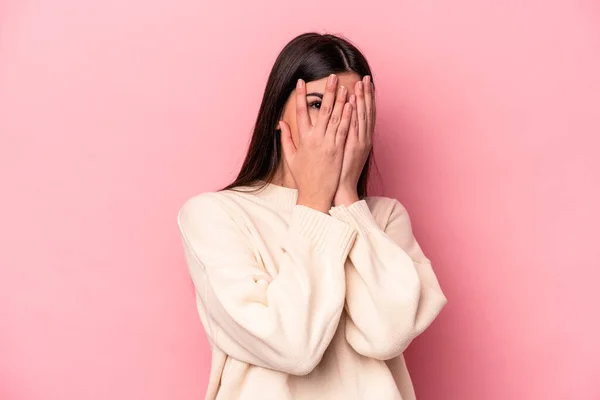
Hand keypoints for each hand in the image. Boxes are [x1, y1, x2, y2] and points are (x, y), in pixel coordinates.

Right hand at [279, 74, 352, 212]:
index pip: (300, 112)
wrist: (315, 195)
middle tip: (331, 76)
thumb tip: (281, 123)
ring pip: (335, 117)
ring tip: (343, 85)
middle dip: (326, 92)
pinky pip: (344, 129)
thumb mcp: (291, 158)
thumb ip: (286, 139)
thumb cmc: (303, 177)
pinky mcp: (338, 150)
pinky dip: (347, 116)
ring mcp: (328, 144)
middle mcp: (315, 139)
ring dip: (340, 100)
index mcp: (302, 139)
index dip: (300, 96)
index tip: (300, 82)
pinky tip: (351, 105)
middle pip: (322, 110)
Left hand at [334, 75, 374, 206]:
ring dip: (361, 99)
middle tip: (366, 78)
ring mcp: (359, 142)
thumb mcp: (343, 151)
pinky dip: (354, 114)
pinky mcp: (352, 147)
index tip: (364, 84)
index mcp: (361, 139)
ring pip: (361, 116)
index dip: (366, 99)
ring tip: (361, 84)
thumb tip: (338, 124)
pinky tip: (353, 102)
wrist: (342, 189)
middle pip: (366, 112)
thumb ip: (342, 136)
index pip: (364, 114)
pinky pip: (354, 127)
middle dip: (366, 94)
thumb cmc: (339, 172)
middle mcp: (363, 138)